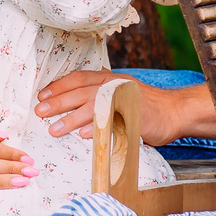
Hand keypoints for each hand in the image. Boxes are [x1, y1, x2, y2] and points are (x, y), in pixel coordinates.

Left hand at [35, 71, 206, 143]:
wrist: (175, 112)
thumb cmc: (144, 105)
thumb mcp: (119, 93)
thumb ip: (98, 95)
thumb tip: (72, 103)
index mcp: (109, 78)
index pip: (79, 78)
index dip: (59, 86)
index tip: (42, 96)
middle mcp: (115, 85)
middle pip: (81, 92)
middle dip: (58, 102)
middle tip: (40, 112)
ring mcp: (125, 100)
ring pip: (93, 106)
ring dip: (71, 118)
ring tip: (55, 129)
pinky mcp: (135, 116)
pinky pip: (113, 122)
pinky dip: (98, 128)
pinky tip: (85, 136)